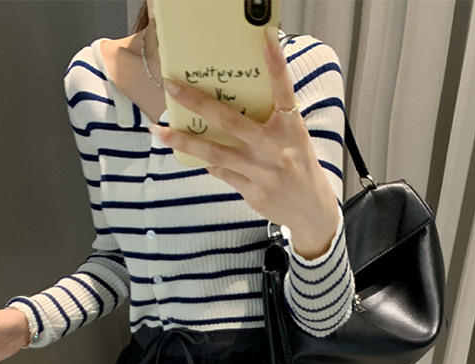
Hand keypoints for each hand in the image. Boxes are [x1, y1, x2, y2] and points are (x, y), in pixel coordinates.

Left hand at [152, 27, 337, 240]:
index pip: (284, 92)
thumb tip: (234, 102)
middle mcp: (276, 149)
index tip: (267, 41)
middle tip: (173, 87)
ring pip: (216, 153)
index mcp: (292, 129)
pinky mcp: (253, 191)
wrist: (312, 212)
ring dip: (186, 142)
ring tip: (161, 131)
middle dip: (199, 102)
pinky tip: (197, 156)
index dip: (277, 66)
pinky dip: (209, 163)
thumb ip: (272, 121)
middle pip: (232, 122)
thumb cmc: (300, 167)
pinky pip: (222, 173)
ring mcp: (263, 172)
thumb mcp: (295, 139)